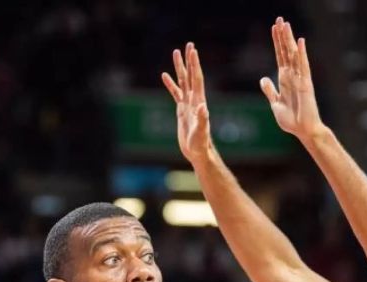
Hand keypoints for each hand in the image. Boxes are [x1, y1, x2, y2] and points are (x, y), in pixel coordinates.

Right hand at [162, 43, 212, 162]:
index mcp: (199, 101)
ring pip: (182, 81)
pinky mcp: (182, 110)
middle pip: (190, 75)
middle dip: (189, 60)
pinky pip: (175, 93)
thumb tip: (202, 107)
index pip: (196, 78)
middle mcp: (194, 99)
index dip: (194, 64)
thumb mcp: (200, 132)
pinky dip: (171, 84)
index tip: (193, 50)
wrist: (198, 152)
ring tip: (175, 53)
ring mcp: (188, 104)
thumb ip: (202, 120)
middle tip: (188, 44)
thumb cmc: (200, 144)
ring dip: (180, 67)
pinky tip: (165, 76)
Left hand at [260, 18, 324, 140]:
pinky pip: (303, 66)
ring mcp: (300, 79)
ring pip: (293, 55)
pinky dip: (301, 54)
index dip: (277, 42)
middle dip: (282, 36)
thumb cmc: (291, 120)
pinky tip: (300, 41)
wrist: (303, 130)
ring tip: (286, 24)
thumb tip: (263, 78)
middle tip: (279, 19)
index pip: (280, 56)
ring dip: (289, 40)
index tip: (274, 28)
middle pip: (286, 51)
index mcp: (284, 79)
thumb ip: (270, 90)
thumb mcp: (275, 103)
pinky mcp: (306, 84)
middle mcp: (293, 76)